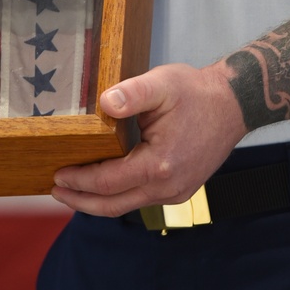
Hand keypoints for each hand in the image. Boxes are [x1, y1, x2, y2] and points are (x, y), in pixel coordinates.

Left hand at [51, 62, 247, 216]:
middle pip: (113, 205)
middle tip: (56, 191)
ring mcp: (177, 193)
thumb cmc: (197, 92)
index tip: (57, 173)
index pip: (108, 182)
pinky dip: (119, 195)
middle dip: (81, 200)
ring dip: (98, 201)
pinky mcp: (181, 190)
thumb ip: (131, 93)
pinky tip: (106, 184)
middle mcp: (168, 187)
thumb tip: (104, 104)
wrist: (233, 104)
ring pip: (128, 205)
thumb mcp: (162, 83)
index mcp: (159, 165)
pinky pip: (142, 198)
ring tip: (74, 191)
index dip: (80, 180)